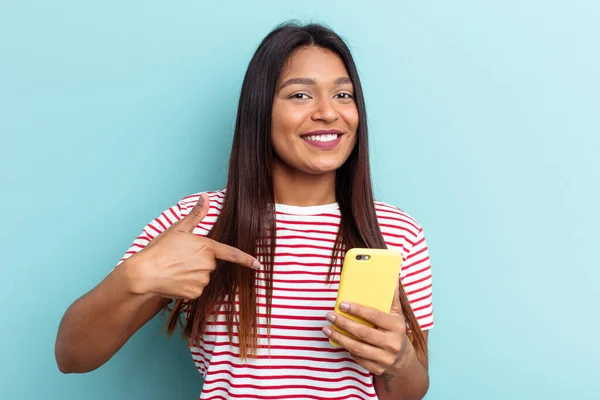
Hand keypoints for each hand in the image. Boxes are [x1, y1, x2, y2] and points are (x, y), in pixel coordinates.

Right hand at [126, 194, 259, 298]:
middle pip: (211, 264)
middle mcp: (208, 265)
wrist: (144, 273)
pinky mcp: (194, 294)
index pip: (232, 254)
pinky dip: (187, 286)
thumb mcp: (178, 228)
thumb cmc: (160, 249)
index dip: (247, 259)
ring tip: (175, 269)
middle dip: (200, 261)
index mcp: (207, 247)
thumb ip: (196, 214)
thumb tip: (205, 196)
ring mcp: (202, 281)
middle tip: (181, 258)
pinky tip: (175, 280)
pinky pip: (196, 289)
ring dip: (194, 274)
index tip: (258, 264)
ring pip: (203, 277)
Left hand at [323, 282, 409, 374]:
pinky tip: (338, 340)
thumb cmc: (395, 331)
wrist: (403, 359)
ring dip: (339, 337)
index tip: (342, 304)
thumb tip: (390, 278)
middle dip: (343, 323)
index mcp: (397, 327)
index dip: (358, 310)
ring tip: (327, 328)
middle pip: (363, 333)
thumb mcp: (396, 314)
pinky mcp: (377, 368)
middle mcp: (392, 343)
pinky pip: (357, 358)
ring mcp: (385, 358)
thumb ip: (392, 297)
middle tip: (330, 315)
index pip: (375, 316)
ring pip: (357, 347)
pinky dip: (346, 349)